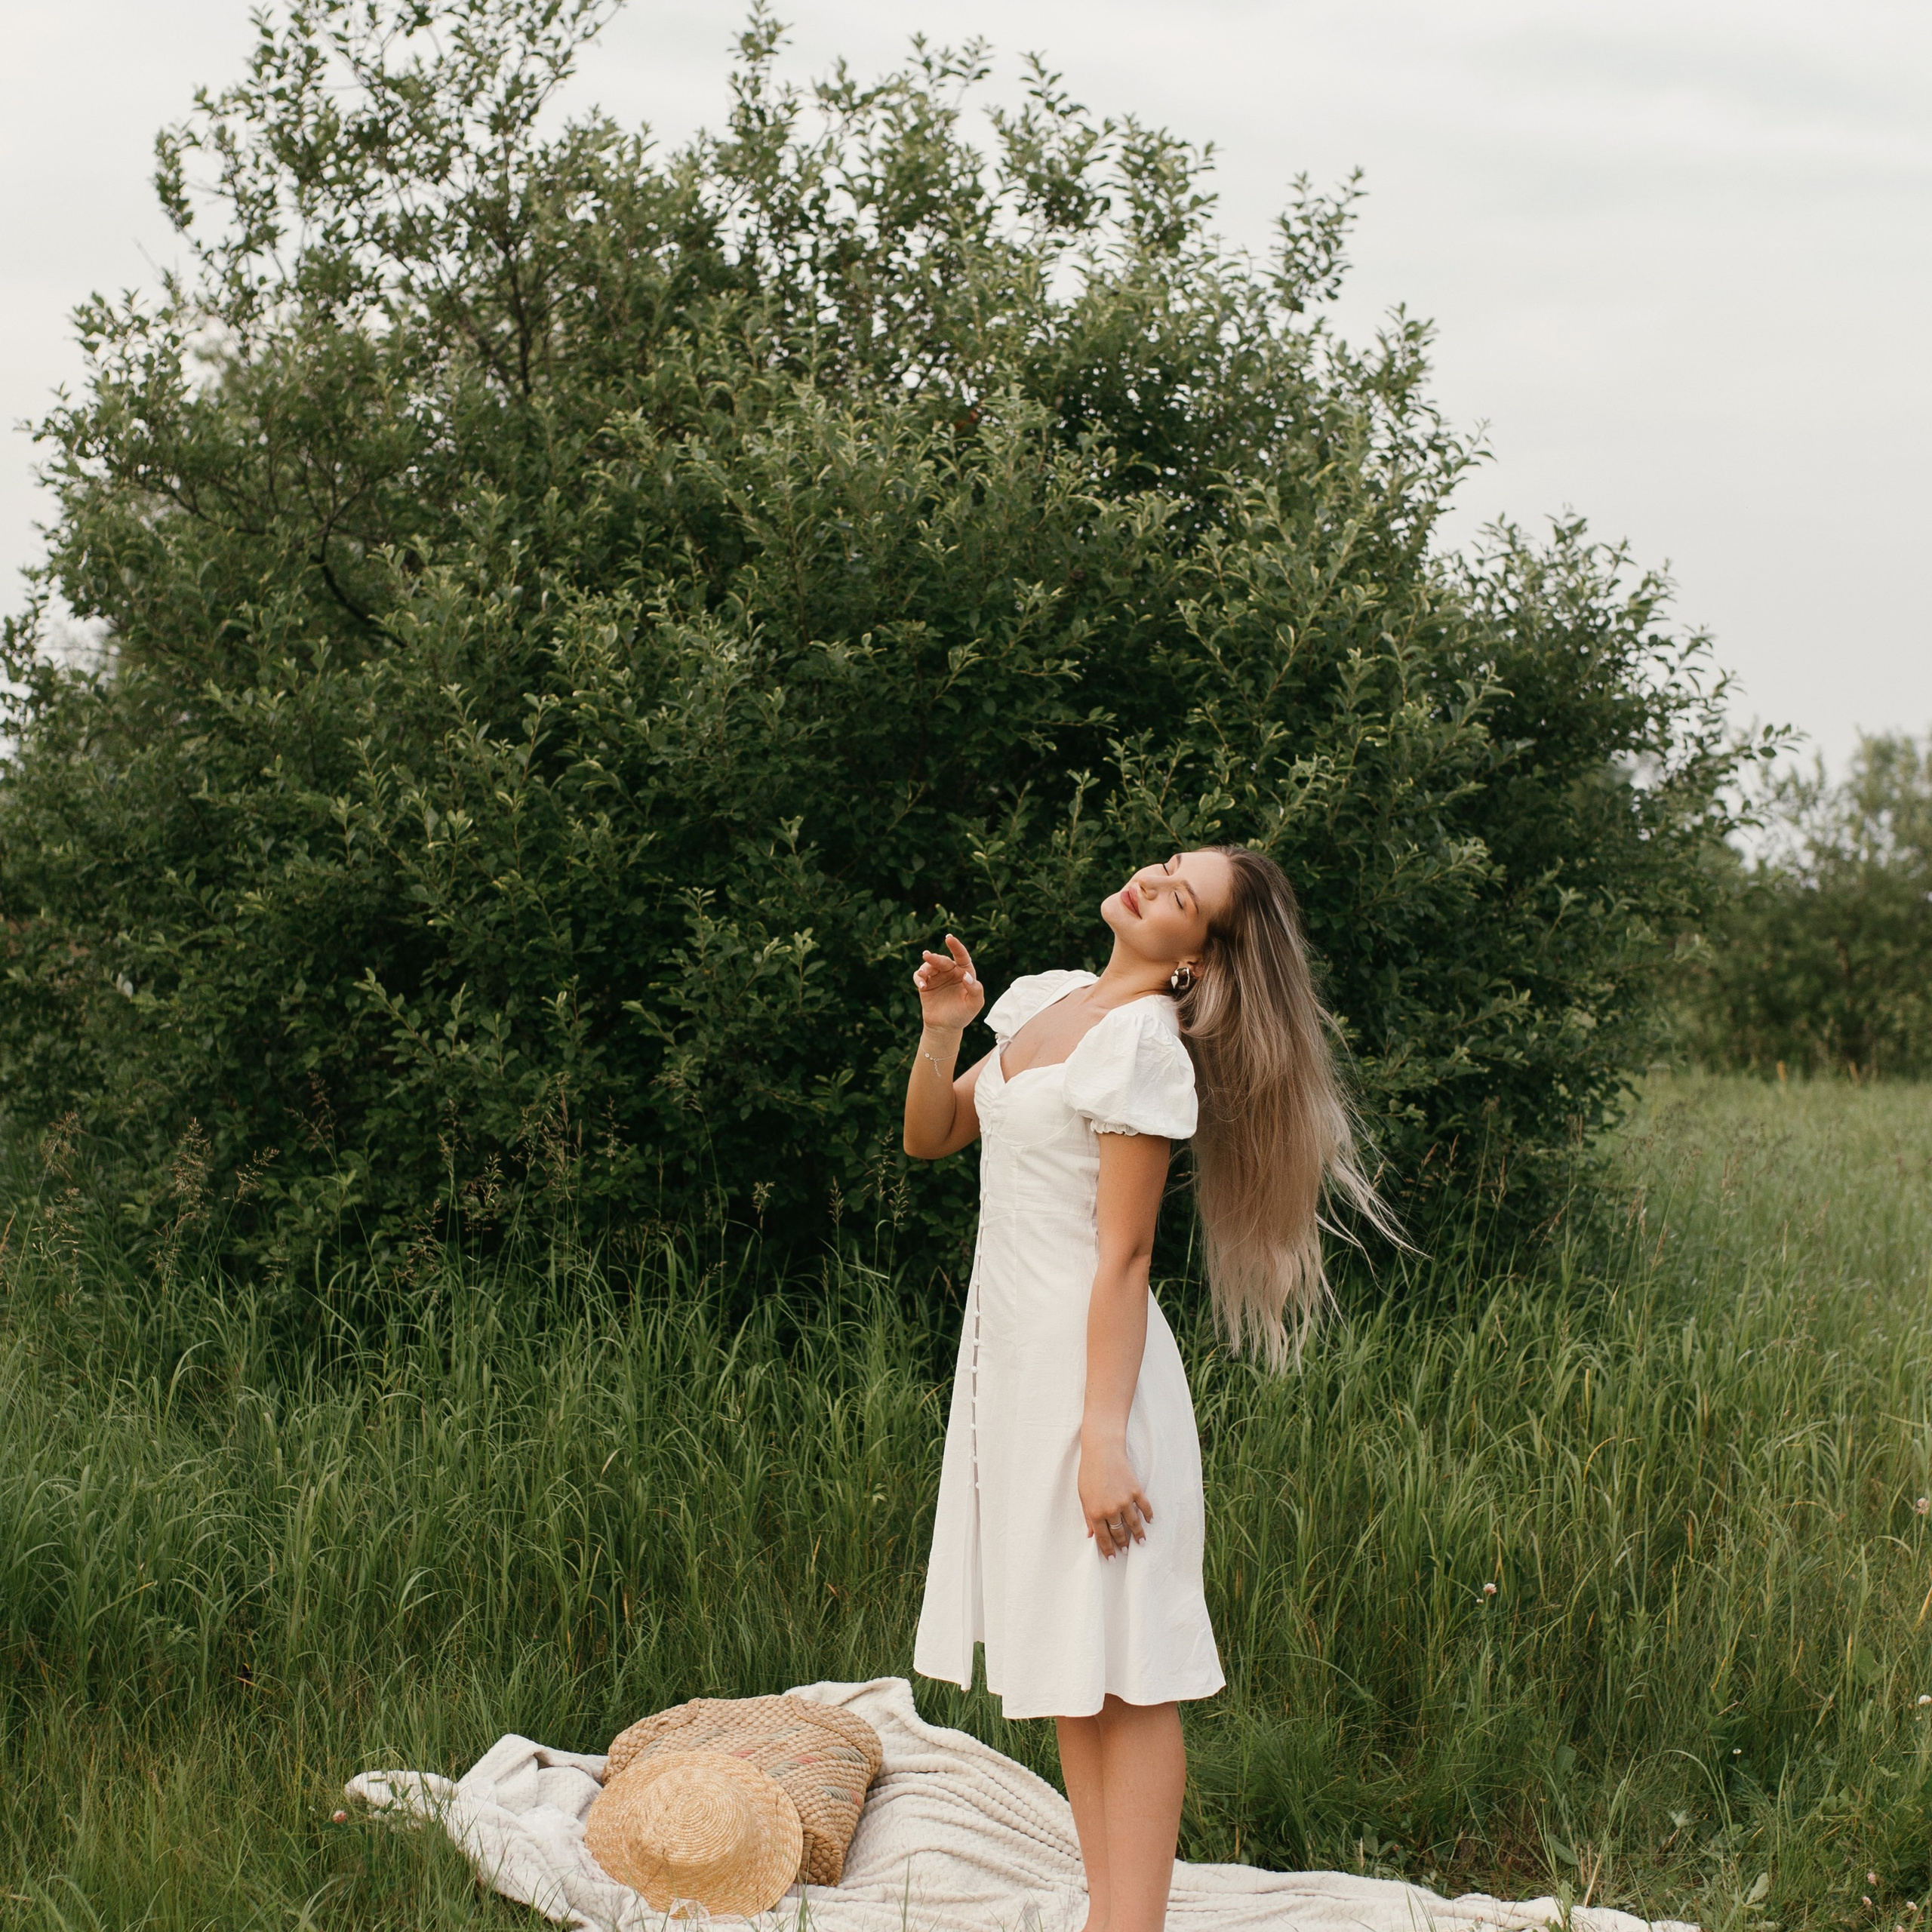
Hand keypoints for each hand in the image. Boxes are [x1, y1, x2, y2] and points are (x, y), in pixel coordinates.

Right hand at [912, 933, 983, 1033]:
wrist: (945, 1027)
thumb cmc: (962, 1014)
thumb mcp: (974, 1004)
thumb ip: (975, 990)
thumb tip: (966, 976)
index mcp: (965, 972)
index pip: (962, 956)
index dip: (956, 946)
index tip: (949, 938)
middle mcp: (951, 972)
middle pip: (943, 960)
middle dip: (935, 958)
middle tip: (926, 956)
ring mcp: (937, 977)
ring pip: (929, 965)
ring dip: (925, 967)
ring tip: (922, 975)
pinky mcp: (925, 983)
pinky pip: (919, 976)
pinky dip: (918, 978)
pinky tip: (921, 984)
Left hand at [1078, 1436, 1151, 1559]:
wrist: (1102, 1451)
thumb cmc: (1089, 1471)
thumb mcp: (1083, 1496)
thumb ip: (1087, 1516)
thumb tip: (1090, 1535)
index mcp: (1095, 1512)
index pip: (1103, 1537)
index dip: (1108, 1550)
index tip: (1112, 1558)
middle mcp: (1110, 1510)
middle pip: (1118, 1532)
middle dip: (1122, 1544)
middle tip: (1125, 1551)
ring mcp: (1125, 1501)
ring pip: (1133, 1524)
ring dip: (1138, 1535)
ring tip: (1141, 1543)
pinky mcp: (1135, 1491)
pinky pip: (1144, 1508)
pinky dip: (1148, 1516)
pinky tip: (1149, 1522)